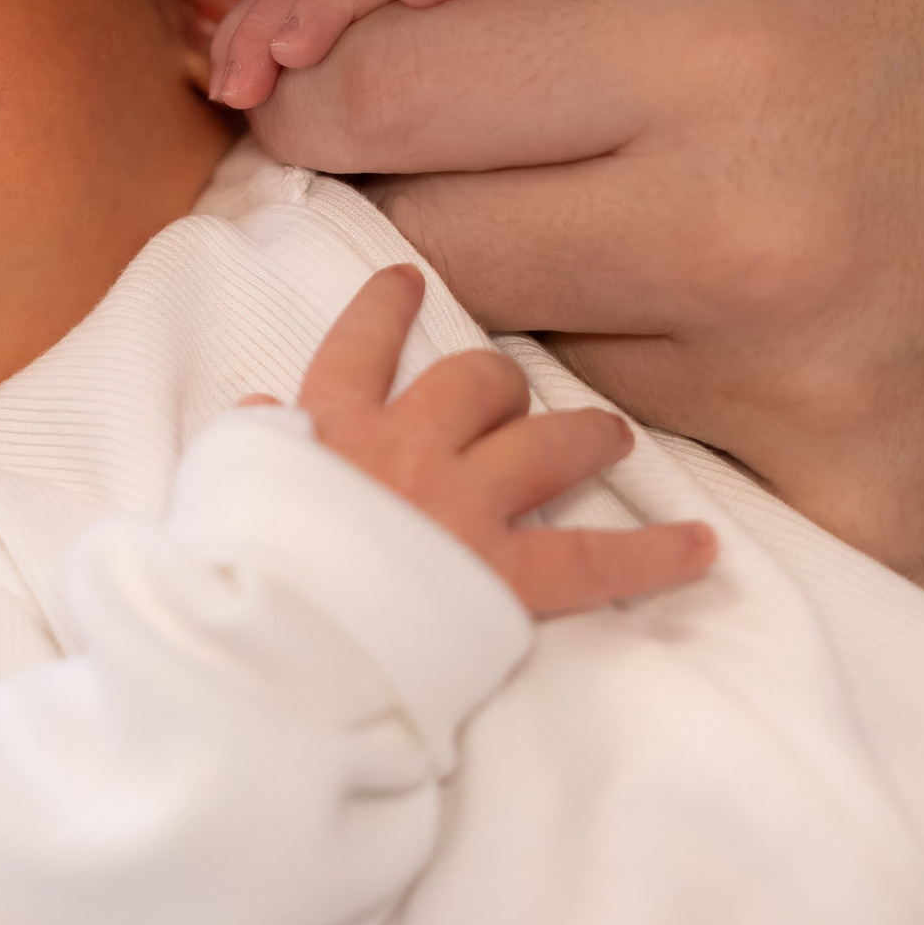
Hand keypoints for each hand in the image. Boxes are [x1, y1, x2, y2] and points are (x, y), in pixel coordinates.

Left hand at [241, 0, 923, 609]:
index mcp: (721, 52)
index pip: (393, 97)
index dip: (315, 92)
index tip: (317, 93)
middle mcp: (742, 236)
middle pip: (418, 248)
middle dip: (402, 199)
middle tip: (472, 165)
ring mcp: (784, 398)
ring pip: (515, 361)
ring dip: (534, 303)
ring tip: (648, 245)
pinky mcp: (827, 520)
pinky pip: (626, 466)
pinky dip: (634, 409)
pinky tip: (715, 355)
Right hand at [262, 265, 716, 615]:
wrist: (269, 647)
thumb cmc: (232, 573)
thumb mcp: (220, 493)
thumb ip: (250, 443)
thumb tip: (259, 406)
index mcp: (327, 429)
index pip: (359, 346)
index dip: (384, 308)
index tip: (406, 277)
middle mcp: (406, 449)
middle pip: (471, 381)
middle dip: (501, 380)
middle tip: (515, 388)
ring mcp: (462, 509)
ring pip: (544, 444)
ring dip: (583, 434)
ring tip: (610, 433)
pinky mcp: (503, 579)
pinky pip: (596, 559)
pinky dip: (655, 555)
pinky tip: (703, 547)